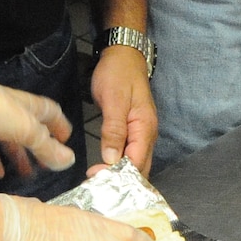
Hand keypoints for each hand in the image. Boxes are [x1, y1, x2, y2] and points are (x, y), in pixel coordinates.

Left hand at [0, 75, 75, 178]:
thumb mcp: (27, 130)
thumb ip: (47, 147)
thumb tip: (69, 160)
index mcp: (29, 107)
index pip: (51, 113)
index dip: (59, 126)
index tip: (66, 141)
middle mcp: (12, 112)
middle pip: (30, 131)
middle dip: (39, 149)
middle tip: (46, 167)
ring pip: (9, 141)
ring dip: (18, 157)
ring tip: (26, 175)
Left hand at [89, 45, 156, 174]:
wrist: (124, 54)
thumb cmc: (118, 73)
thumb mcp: (113, 100)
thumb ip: (114, 130)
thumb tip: (112, 160)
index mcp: (145, 128)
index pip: (136, 163)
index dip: (117, 175)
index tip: (94, 177)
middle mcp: (147, 135)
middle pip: (139, 168)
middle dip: (119, 181)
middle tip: (92, 186)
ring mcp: (142, 133)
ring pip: (135, 163)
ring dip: (118, 175)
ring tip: (95, 182)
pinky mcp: (134, 131)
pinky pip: (130, 154)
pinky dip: (118, 165)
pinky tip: (104, 170)